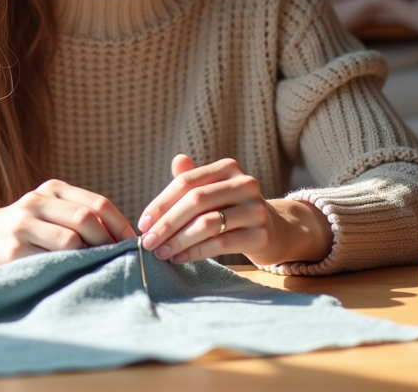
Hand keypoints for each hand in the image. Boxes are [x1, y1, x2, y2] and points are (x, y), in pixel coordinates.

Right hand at [0, 179, 136, 268]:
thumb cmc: (28, 226)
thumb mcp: (51, 209)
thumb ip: (80, 215)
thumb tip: (124, 240)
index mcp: (52, 189)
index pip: (97, 203)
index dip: (120, 225)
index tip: (132, 245)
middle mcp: (36, 202)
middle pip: (86, 219)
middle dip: (107, 242)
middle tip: (117, 260)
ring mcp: (22, 225)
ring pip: (70, 240)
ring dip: (90, 257)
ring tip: (97, 268)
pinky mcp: (12, 251)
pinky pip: (50, 261)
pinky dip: (69, 268)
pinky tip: (74, 274)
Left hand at [137, 154, 332, 265]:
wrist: (274, 230)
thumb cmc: (231, 209)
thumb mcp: (212, 191)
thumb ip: (192, 179)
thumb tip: (177, 160)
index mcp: (228, 168)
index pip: (187, 182)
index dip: (161, 203)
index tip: (143, 223)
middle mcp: (245, 183)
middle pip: (196, 201)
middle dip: (167, 224)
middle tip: (147, 242)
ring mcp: (255, 208)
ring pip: (207, 223)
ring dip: (178, 240)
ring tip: (160, 253)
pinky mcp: (261, 234)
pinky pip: (221, 243)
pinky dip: (196, 252)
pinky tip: (180, 258)